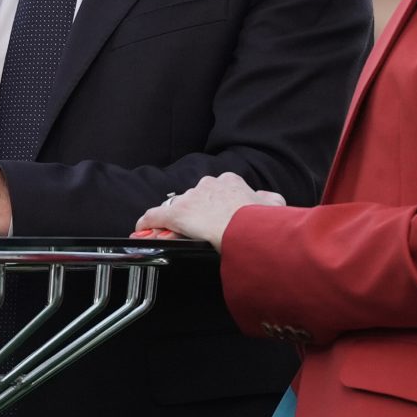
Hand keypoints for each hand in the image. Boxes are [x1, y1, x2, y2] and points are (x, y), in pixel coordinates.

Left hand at [137, 172, 283, 249]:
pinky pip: (156, 215)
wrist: (245, 227)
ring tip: (174, 233)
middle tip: (200, 228)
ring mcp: (191, 198)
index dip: (214, 203)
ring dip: (177, 218)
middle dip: (197, 211)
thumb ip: (268, 199)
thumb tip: (269, 199)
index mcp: (230, 183)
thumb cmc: (260, 220)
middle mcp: (208, 185)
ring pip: (179, 206)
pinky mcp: (176, 213)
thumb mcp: (273, 205)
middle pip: (196, 197)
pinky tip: (142, 229)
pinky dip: (148, 222)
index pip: (216, 190)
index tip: (215, 214)